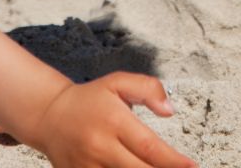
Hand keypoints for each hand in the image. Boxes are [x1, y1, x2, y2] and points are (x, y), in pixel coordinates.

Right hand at [34, 73, 195, 167]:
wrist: (49, 116)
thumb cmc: (89, 99)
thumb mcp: (118, 82)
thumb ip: (148, 88)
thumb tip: (169, 109)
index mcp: (113, 121)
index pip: (149, 147)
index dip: (173, 161)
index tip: (191, 166)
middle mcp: (100, 147)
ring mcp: (88, 167)